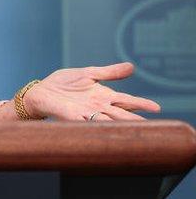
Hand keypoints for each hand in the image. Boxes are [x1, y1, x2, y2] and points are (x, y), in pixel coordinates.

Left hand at [23, 62, 160, 120]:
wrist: (42, 91)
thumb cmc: (63, 83)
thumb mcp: (88, 73)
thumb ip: (109, 72)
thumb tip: (132, 67)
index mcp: (104, 96)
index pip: (127, 100)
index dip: (141, 104)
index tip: (157, 108)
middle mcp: (98, 107)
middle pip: (121, 114)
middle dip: (136, 120)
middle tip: (152, 127)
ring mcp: (87, 113)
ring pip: (109, 121)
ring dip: (121, 126)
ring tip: (135, 131)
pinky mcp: (73, 117)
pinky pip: (88, 124)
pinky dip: (97, 127)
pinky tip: (106, 131)